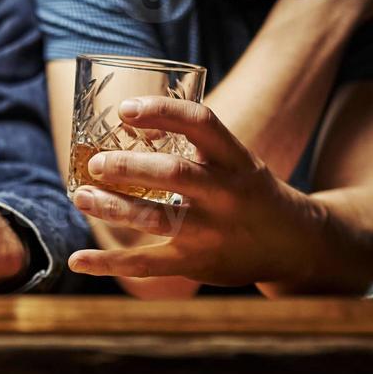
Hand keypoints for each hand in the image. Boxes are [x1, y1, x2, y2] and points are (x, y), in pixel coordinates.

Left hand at [67, 97, 359, 289]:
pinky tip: (78, 259)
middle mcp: (225, 193)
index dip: (161, 112)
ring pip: (154, 219)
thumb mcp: (235, 160)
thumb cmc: (249, 190)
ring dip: (112, 208)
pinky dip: (108, 263)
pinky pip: (146, 264)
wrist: (294, 244)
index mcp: (235, 158)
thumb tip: (130, 124)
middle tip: (95, 163)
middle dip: (129, 167)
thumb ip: (193, 145)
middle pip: (173, 173)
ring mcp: (211, 231)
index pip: (200, 123)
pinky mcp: (196, 263)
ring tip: (81, 197)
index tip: (125, 110)